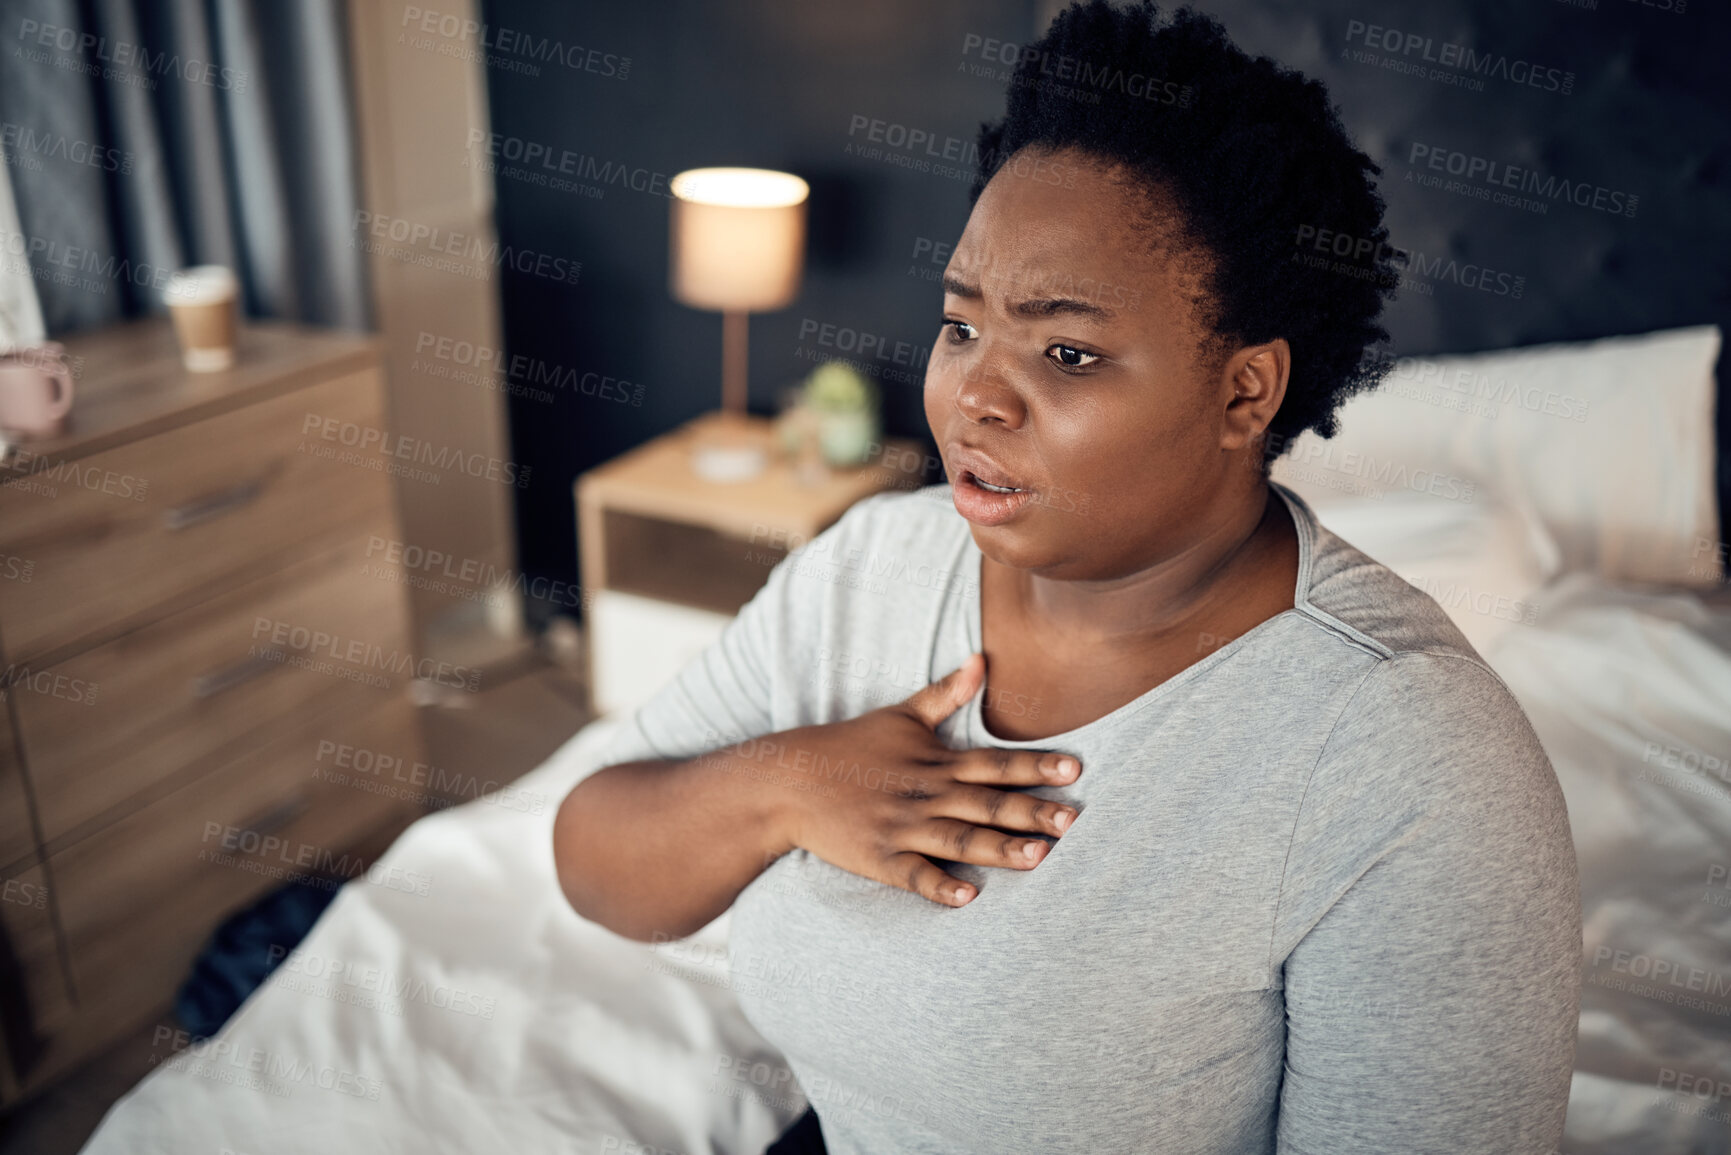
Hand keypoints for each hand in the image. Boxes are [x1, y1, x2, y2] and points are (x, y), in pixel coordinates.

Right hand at [756, 652, 1081, 906]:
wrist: (790, 781)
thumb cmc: (850, 745)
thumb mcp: (900, 714)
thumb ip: (946, 693)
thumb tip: (982, 659)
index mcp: (935, 761)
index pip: (995, 763)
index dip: (1036, 766)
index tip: (1074, 769)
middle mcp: (925, 794)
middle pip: (986, 803)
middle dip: (1031, 811)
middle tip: (1073, 820)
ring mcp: (902, 827)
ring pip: (958, 840)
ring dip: (998, 849)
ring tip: (1039, 857)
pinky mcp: (879, 858)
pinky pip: (913, 876)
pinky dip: (938, 886)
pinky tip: (967, 898)